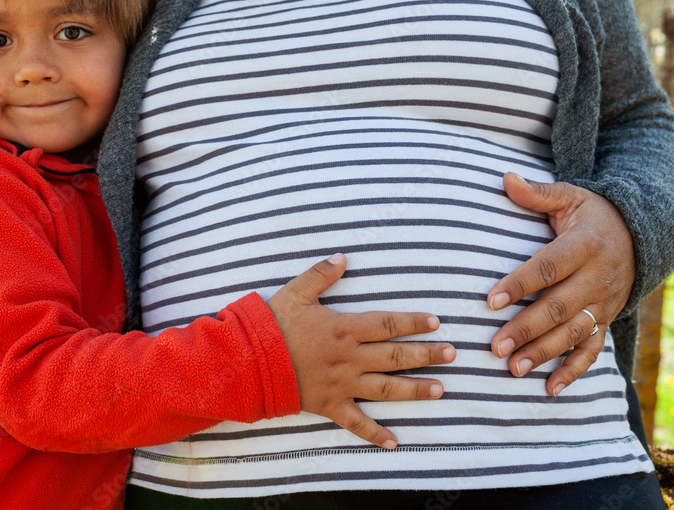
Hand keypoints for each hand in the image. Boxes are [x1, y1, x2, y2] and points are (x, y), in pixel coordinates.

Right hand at [267, 254, 454, 449]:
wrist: (249, 361)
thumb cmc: (272, 325)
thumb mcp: (294, 292)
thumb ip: (320, 274)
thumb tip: (343, 257)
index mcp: (343, 328)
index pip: (387, 324)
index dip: (413, 322)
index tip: (436, 322)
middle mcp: (349, 358)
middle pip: (395, 357)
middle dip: (427, 355)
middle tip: (452, 354)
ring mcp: (342, 384)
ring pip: (386, 389)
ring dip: (414, 390)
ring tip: (440, 391)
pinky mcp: (330, 405)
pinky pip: (356, 423)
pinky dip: (376, 434)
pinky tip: (394, 443)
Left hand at [488, 173, 634, 395]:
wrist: (639, 234)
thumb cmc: (592, 214)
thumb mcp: (570, 197)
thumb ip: (537, 193)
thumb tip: (505, 177)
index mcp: (583, 246)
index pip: (548, 268)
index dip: (520, 284)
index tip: (490, 300)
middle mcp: (596, 278)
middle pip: (558, 308)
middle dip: (526, 330)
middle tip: (494, 347)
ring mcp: (603, 303)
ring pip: (573, 334)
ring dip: (543, 354)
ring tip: (512, 369)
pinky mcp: (605, 320)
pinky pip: (593, 350)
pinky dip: (574, 371)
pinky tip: (550, 388)